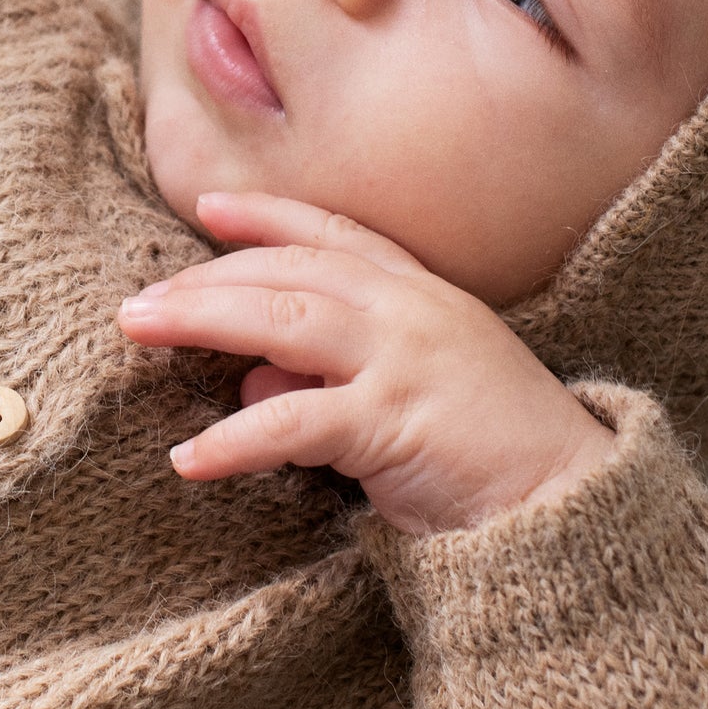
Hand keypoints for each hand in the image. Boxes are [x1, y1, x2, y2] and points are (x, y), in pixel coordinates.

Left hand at [116, 191, 614, 533]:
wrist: (569, 502)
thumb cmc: (492, 452)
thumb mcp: (408, 395)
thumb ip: (331, 377)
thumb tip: (250, 377)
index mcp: (423, 293)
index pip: (334, 232)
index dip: (268, 214)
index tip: (208, 206)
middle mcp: (412, 309)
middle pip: (291, 269)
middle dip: (207, 277)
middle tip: (138, 299)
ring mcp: (405, 357)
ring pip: (284, 318)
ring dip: (202, 320)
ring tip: (138, 330)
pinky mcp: (396, 420)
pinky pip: (295, 421)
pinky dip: (234, 437)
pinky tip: (188, 457)